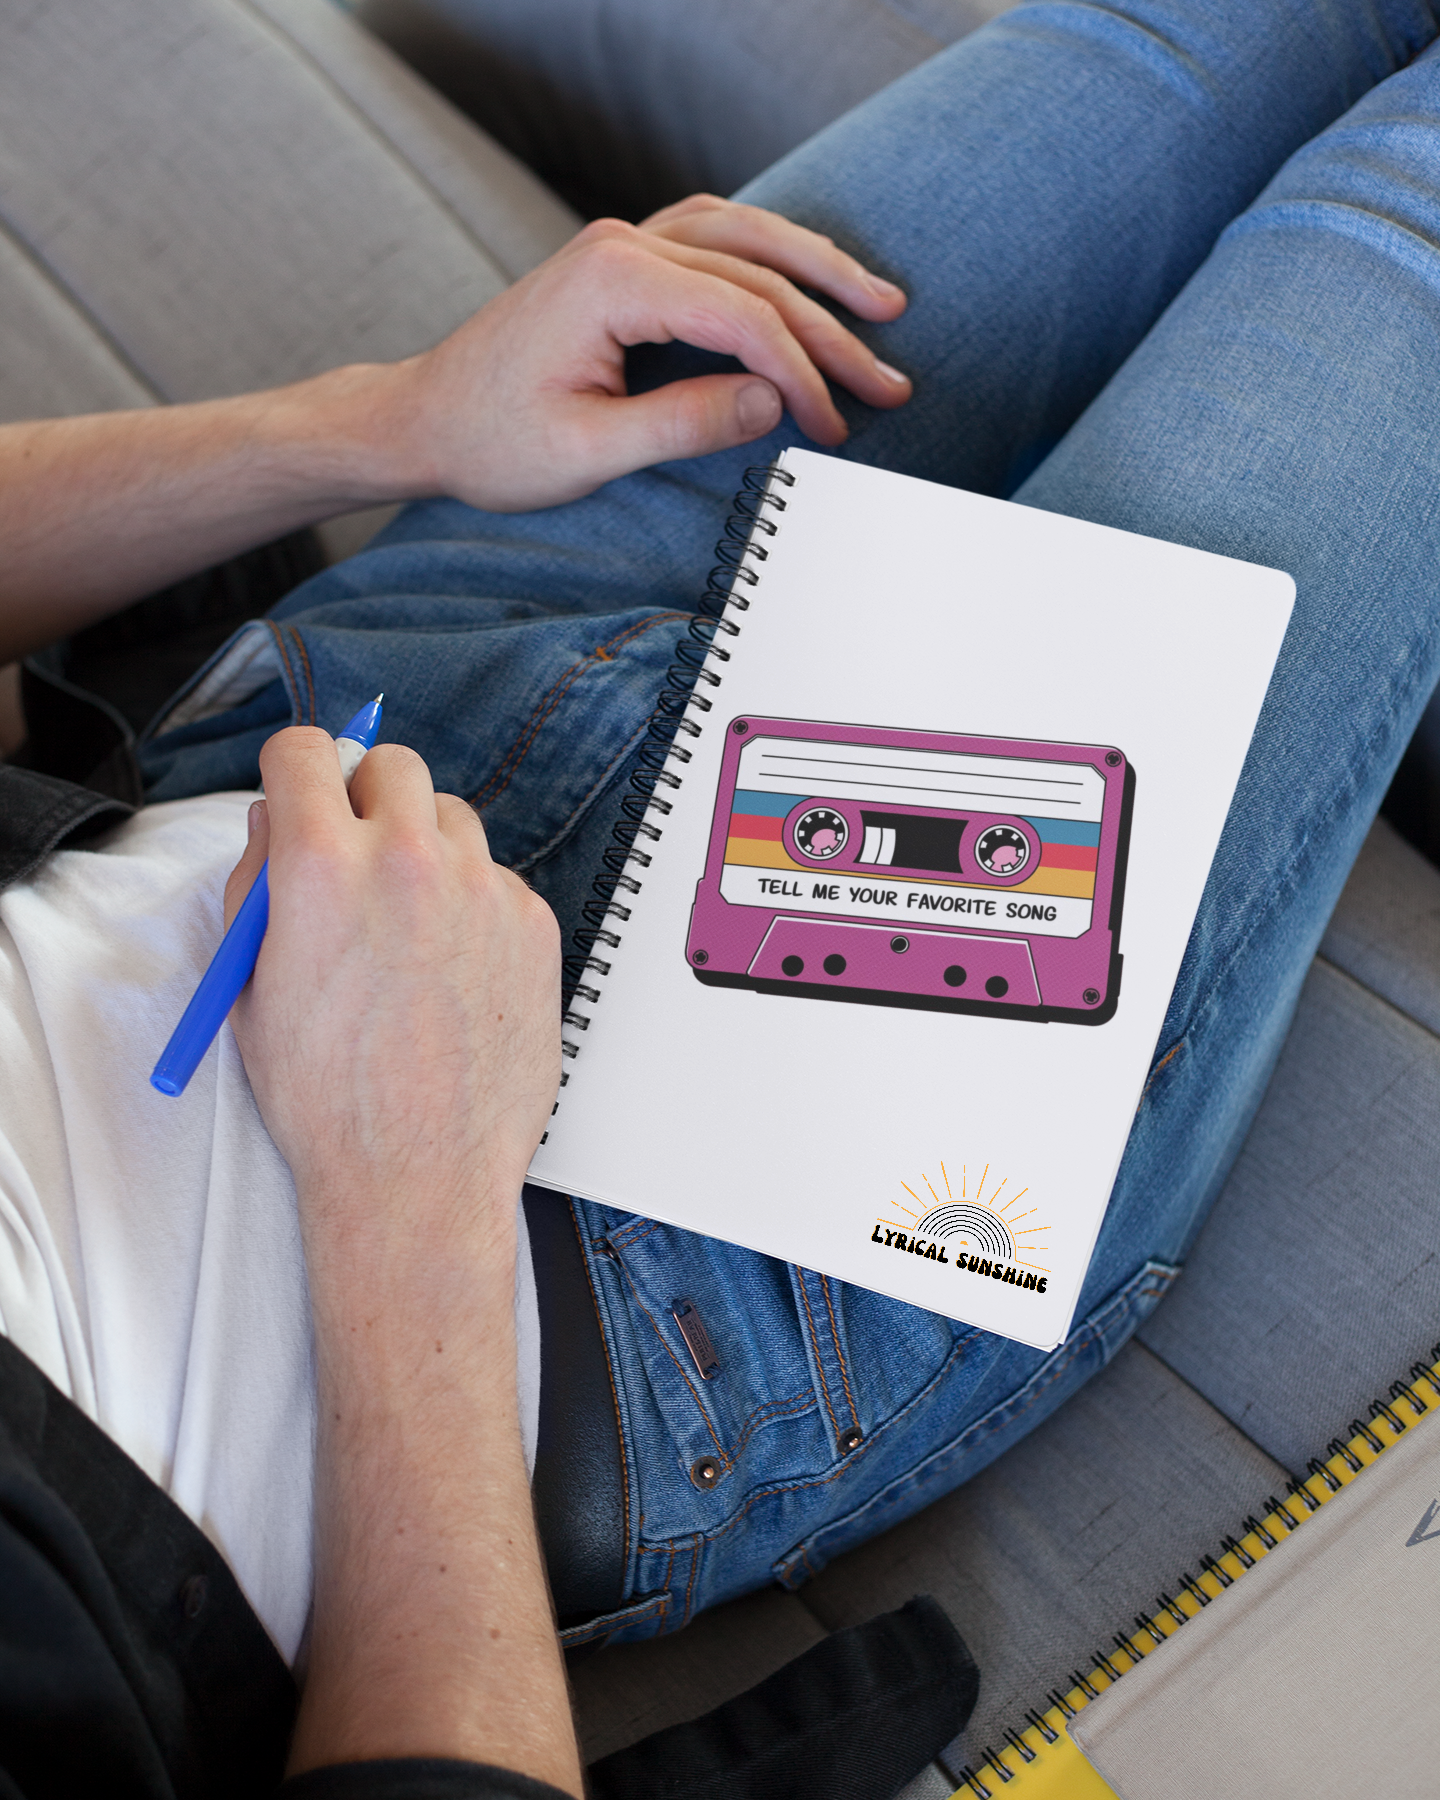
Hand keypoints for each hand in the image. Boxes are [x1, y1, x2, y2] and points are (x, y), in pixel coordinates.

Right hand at [225, 727, 559, 1264]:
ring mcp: (481, 889)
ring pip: (452, 817)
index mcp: (322, 866)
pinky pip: (497, 878)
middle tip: (356, 852)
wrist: (416, 1173)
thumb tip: (274, 822)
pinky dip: (473, 903)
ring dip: (425, 847)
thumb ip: (256, 886)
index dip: (294, 769)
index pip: (306, 749)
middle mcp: (408, 861)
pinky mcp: (533, 921)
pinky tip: (451, 967)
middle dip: (365, 795)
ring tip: (406, 924)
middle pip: (391, 763)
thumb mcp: (250, 986)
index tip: (300, 788)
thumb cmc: (327, 1097)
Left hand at [394, 193, 911, 509]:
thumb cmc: (493, 440)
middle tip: (892, 385)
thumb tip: (774, 403)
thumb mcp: (589, 452)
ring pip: (744, 235)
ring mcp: (620, 244)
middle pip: (757, 273)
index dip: (802, 375)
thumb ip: (684, 423)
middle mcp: (621, 244)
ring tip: (881, 305)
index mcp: (613, 280)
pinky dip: (768, 254)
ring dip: (816, 271)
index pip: (743, 317)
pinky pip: (713, 236)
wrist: (425, 419)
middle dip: (833, 331)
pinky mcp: (620, 261)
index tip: (835, 429)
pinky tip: (806, 274)